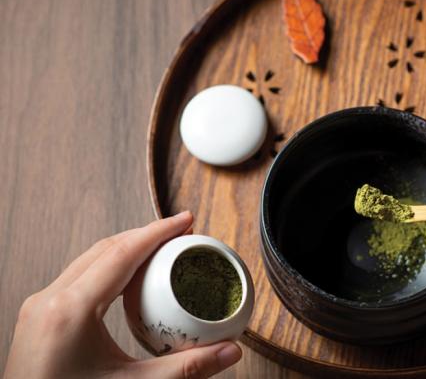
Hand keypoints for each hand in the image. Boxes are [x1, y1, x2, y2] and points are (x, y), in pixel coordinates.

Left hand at [4, 212, 241, 378]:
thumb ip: (185, 369)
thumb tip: (230, 350)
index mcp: (70, 311)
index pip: (122, 253)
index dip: (158, 232)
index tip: (186, 220)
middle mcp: (48, 301)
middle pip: (104, 249)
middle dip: (145, 235)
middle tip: (180, 232)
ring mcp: (38, 309)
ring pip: (87, 261)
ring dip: (126, 249)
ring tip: (160, 250)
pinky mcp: (36, 319)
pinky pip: (76, 278)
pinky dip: (107, 269)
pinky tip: (128, 279)